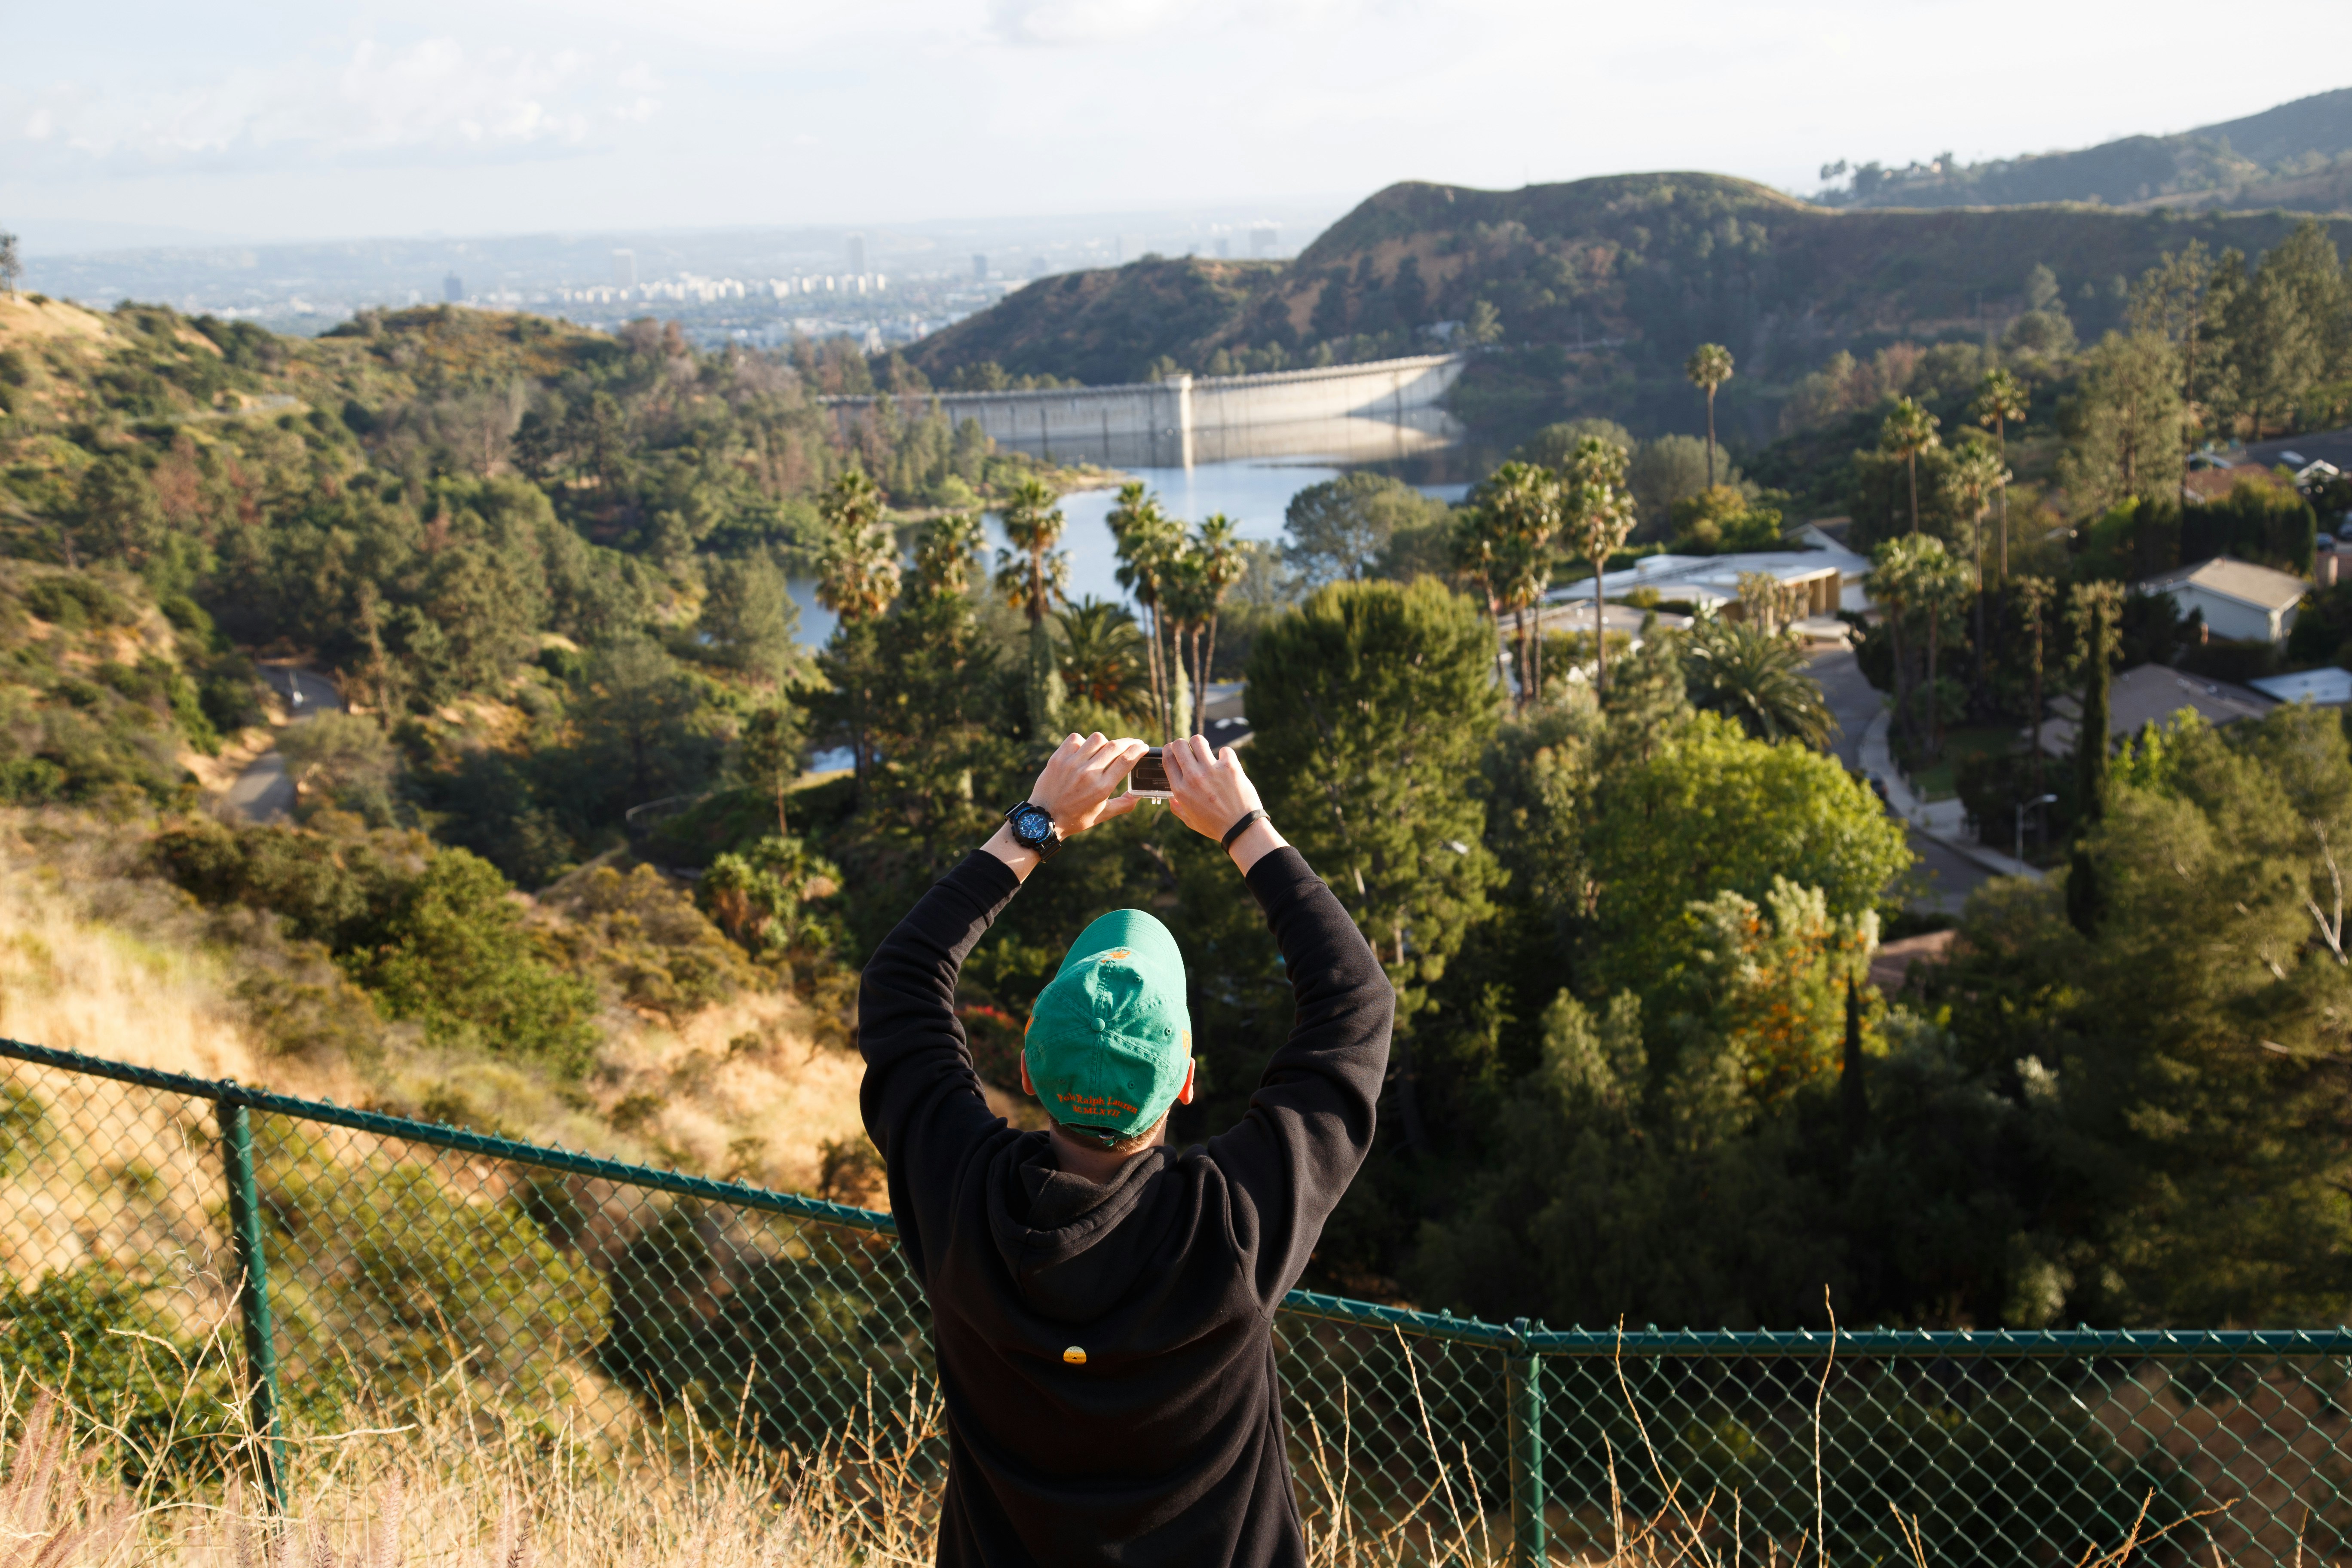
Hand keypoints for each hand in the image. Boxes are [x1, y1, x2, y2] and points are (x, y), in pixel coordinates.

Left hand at [1028, 732, 1151, 836]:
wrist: (1043, 819)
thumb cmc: (1076, 818)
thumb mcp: (1103, 815)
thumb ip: (1123, 805)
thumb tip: (1139, 795)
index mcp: (1102, 788)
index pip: (1126, 760)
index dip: (1139, 750)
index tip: (1144, 747)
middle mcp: (1088, 773)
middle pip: (1115, 746)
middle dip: (1129, 742)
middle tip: (1133, 743)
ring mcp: (1072, 764)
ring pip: (1097, 738)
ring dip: (1105, 742)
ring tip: (1104, 750)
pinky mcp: (1058, 758)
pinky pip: (1075, 738)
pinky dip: (1082, 742)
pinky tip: (1083, 751)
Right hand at [1160, 736, 1279, 869]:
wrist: (1241, 828)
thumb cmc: (1215, 826)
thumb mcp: (1190, 821)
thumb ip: (1177, 808)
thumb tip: (1171, 798)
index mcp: (1180, 789)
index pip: (1167, 759)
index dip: (1169, 750)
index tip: (1172, 750)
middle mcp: (1193, 777)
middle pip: (1179, 745)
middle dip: (1182, 744)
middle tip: (1189, 749)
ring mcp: (1211, 770)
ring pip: (1198, 740)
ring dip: (1200, 744)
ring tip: (1205, 752)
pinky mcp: (1230, 766)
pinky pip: (1224, 750)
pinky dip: (1225, 755)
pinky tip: (1227, 764)